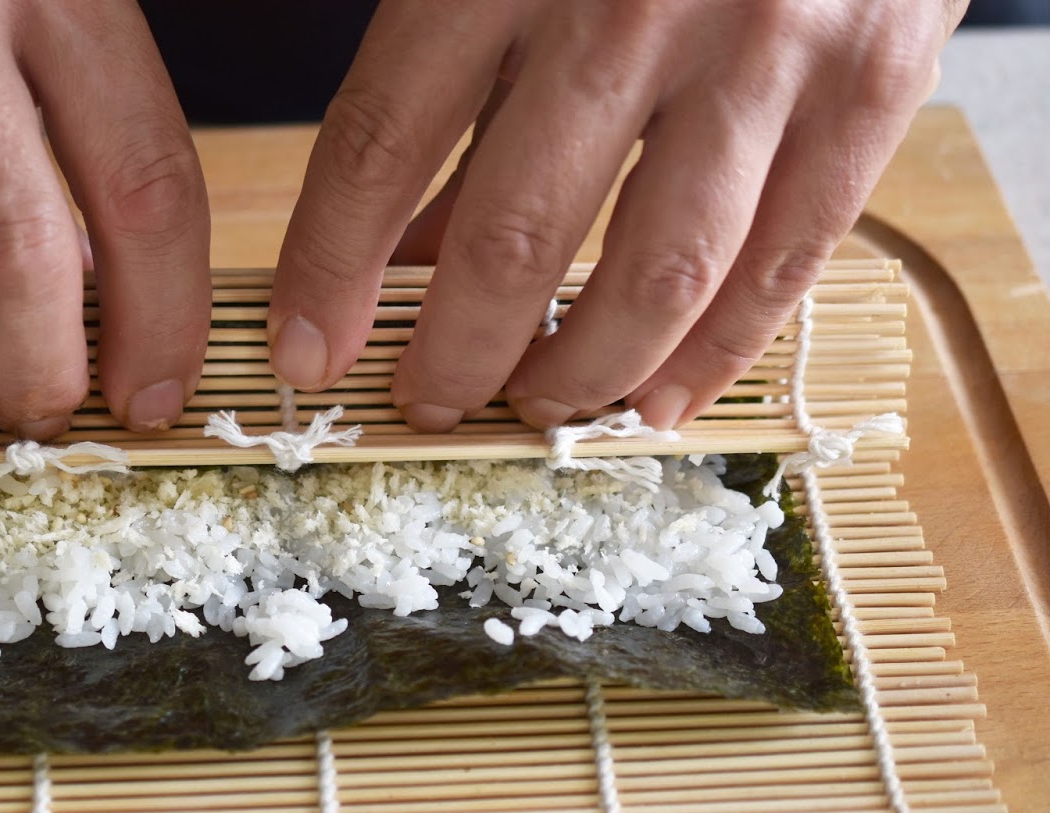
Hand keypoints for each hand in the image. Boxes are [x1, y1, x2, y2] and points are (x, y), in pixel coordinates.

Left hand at [269, 0, 961, 431]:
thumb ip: (457, 86)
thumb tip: (403, 250)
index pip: (381, 141)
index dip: (331, 270)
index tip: (305, 354)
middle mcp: (629, 6)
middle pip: (513, 236)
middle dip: (455, 353)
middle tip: (430, 400)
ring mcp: (761, 48)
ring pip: (654, 274)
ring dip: (582, 373)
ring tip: (541, 408)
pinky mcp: (871, 83)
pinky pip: (784, 260)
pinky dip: (714, 354)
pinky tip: (661, 401)